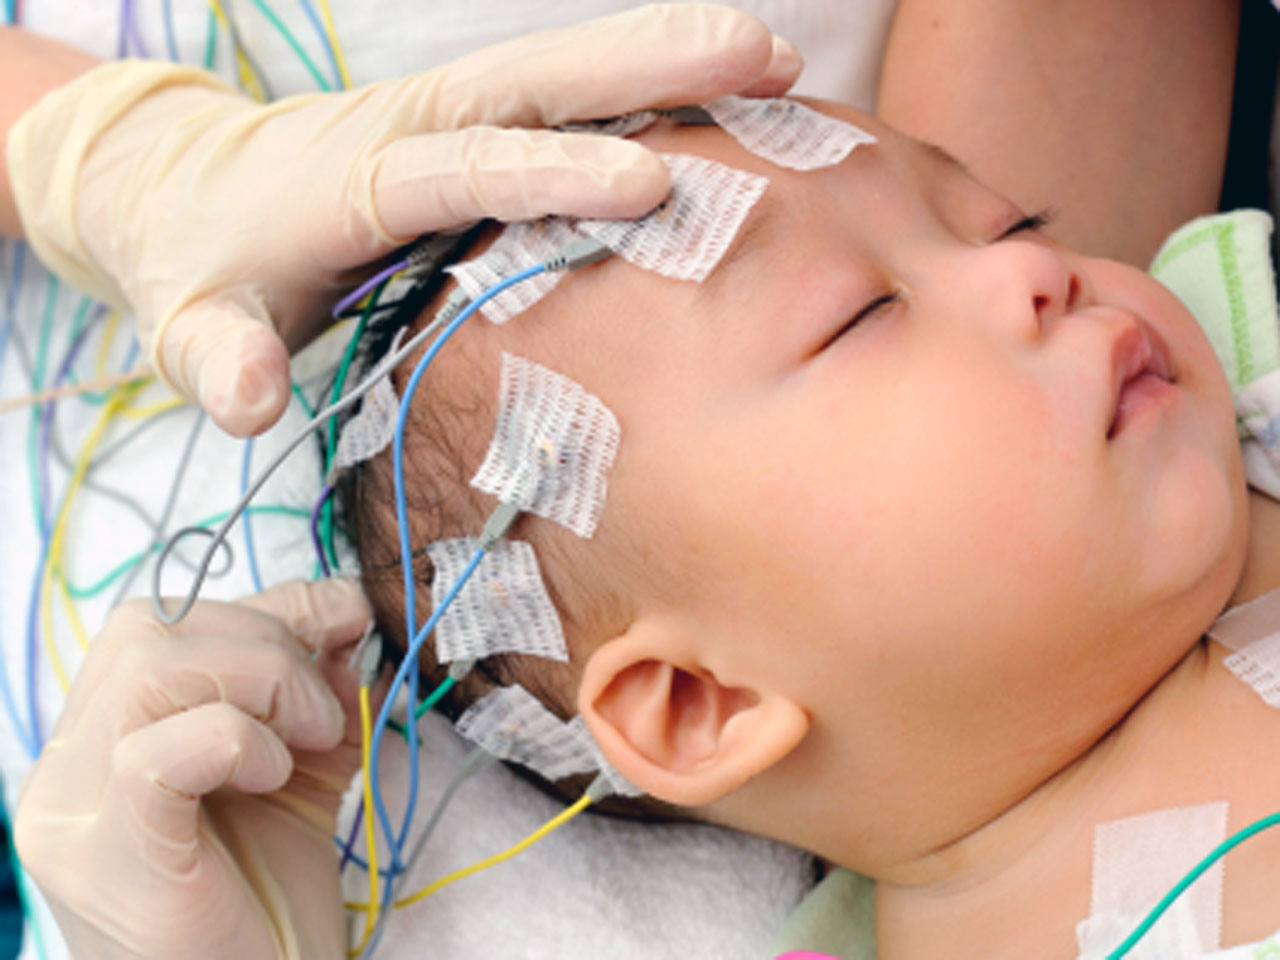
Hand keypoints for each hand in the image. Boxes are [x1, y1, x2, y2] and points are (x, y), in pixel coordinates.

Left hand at [7, 4, 801, 435]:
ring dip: (668, 58)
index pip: (465, 165)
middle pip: (539, 81)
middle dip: (649, 63)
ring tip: (776, 60)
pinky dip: (645, 88)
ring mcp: (449, 114)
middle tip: (763, 54)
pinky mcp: (472, 124)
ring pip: (566, 74)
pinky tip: (722, 96)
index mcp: (360, 178)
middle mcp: (416, 125)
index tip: (648, 183)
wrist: (185, 188)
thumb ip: (217, 358)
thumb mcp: (189, 320)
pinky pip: (565, 98)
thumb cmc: (204, 266)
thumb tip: (250, 402)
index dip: (551, 173)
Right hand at [14, 579, 373, 959]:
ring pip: (148, 671)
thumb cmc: (267, 898)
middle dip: (264, 641)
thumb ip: (310, 686)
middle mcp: (65, 770)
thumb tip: (340, 608)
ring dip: (261, 681)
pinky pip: (154, 752)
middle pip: (147, 631)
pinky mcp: (106, 857)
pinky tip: (273, 777)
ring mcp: (72, 814)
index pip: (161, 623)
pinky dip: (237, 739)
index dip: (262, 607)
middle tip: (322, 707)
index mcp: (102, 740)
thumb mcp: (298, 765)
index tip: (340, 624)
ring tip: (307, 738)